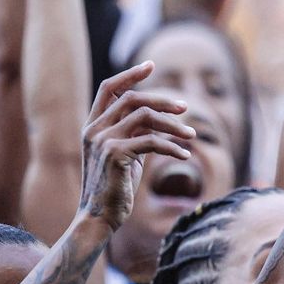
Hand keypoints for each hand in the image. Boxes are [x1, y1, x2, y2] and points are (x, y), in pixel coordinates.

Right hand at [79, 61, 197, 224]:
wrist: (98, 218)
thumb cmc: (115, 188)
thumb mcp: (124, 154)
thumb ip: (134, 132)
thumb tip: (159, 116)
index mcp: (92, 126)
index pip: (109, 88)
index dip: (130, 74)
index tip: (151, 65)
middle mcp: (94, 129)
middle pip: (133, 98)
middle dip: (163, 100)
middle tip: (185, 107)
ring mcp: (102, 141)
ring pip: (145, 116)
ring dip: (173, 125)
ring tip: (191, 136)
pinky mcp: (115, 155)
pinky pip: (152, 141)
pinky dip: (172, 147)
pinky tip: (185, 155)